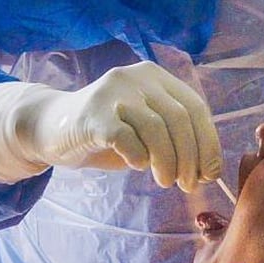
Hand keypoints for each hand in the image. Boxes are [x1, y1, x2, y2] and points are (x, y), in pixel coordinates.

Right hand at [0, 61, 221, 191]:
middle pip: (179, 118)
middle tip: (188, 185)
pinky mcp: (92, 115)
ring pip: (156, 128)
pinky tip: (137, 166)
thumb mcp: (147, 132)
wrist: (52, 127)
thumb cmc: (109, 134)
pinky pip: (125, 138)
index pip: (195, 107)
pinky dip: (137, 156)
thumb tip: (208, 171)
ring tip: (166, 182)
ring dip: (167, 161)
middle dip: (190, 157)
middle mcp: (137, 78)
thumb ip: (175, 141)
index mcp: (156, 78)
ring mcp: (113, 93)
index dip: (208, 143)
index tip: (210, 174)